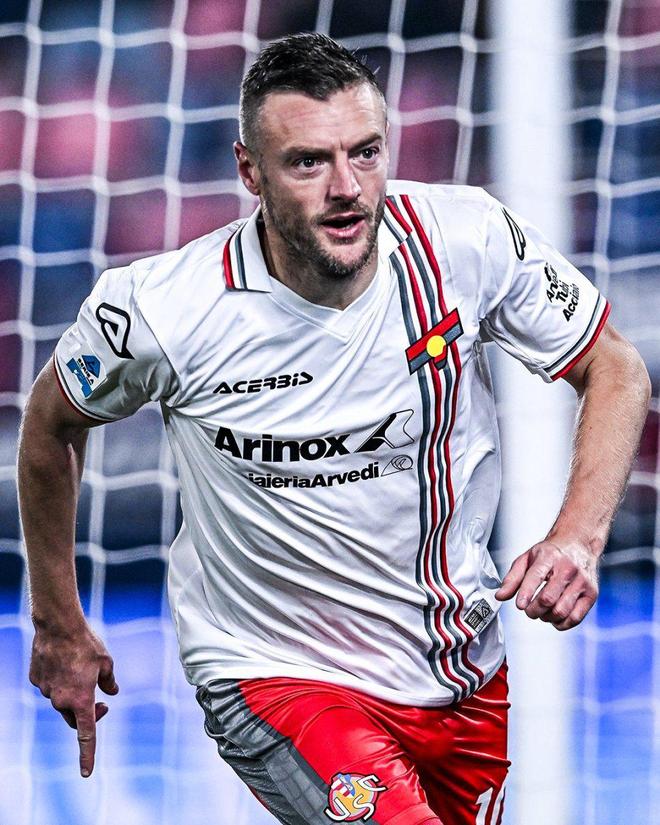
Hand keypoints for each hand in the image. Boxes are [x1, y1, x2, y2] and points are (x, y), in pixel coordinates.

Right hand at [29, 621, 118, 776]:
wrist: (58, 625)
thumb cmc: (86, 643)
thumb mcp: (106, 662)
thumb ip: (109, 680)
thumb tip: (112, 692)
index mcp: (81, 700)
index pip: (86, 735)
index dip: (87, 755)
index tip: (86, 774)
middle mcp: (61, 700)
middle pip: (74, 718)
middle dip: (87, 714)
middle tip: (102, 702)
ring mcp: (46, 691)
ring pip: (60, 701)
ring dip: (72, 693)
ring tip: (80, 667)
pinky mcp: (36, 680)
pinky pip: (49, 685)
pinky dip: (58, 679)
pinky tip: (63, 660)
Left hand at [495, 539, 598, 629]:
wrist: (578, 543)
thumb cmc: (550, 553)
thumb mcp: (527, 558)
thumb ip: (512, 578)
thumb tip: (500, 596)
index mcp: (549, 556)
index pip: (536, 576)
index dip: (526, 593)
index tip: (519, 605)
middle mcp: (568, 568)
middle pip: (548, 599)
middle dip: (533, 610)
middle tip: (528, 610)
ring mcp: (582, 581)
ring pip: (561, 611)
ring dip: (546, 618)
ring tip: (541, 612)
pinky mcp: (592, 594)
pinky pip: (576, 618)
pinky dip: (561, 623)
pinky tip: (554, 617)